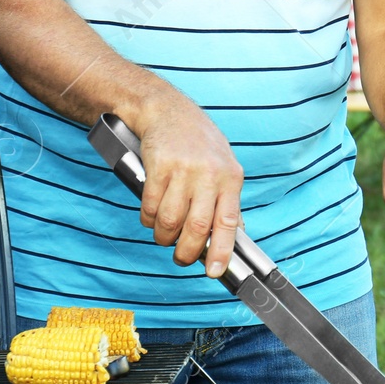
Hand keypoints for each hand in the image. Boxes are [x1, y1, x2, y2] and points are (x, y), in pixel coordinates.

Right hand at [132, 92, 244, 277]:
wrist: (168, 111)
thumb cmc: (198, 143)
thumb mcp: (224, 167)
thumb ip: (228, 200)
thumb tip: (236, 235)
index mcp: (231, 177)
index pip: (229, 222)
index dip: (221, 250)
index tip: (214, 272)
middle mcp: (209, 174)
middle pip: (197, 227)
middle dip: (186, 252)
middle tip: (180, 258)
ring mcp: (183, 170)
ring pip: (171, 221)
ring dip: (164, 237)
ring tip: (164, 235)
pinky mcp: (158, 167)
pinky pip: (151, 207)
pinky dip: (149, 219)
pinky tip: (152, 214)